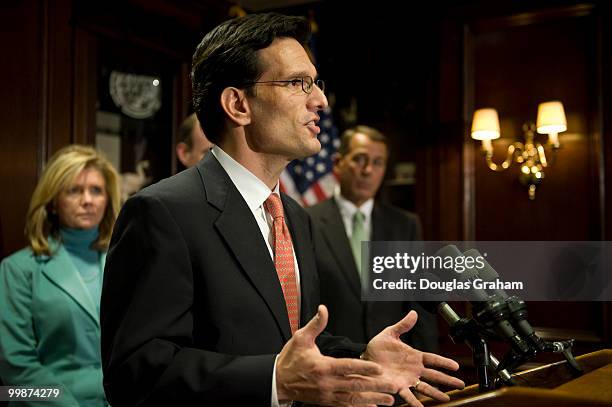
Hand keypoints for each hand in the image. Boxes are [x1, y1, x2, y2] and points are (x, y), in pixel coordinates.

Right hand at [276, 305, 397, 405]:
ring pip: (354, 398)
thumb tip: (323, 309)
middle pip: (355, 385)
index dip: (364, 367)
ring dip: (373, 398)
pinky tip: (373, 406)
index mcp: (322, 366)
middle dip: (376, 385)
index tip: (379, 368)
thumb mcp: (300, 338)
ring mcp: (327, 395)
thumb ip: (315, 324)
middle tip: (393, 385)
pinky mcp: (327, 401)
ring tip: (389, 399)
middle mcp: (327, 383)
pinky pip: (346, 406)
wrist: (277, 381)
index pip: (347, 367)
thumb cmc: (290, 359)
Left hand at [363, 310, 464, 406]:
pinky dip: (415, 403)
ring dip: (436, 393)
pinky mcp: (398, 386)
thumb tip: (413, 313)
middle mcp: (413, 370)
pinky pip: (408, 396)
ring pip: (426, 387)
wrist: (364, 359)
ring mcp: (407, 379)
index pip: (433, 359)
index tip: (456, 366)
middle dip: (448, 380)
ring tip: (447, 399)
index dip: (444, 362)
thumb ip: (403, 325)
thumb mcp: (390, 333)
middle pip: (435, 375)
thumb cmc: (377, 348)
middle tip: (461, 385)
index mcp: (414, 356)